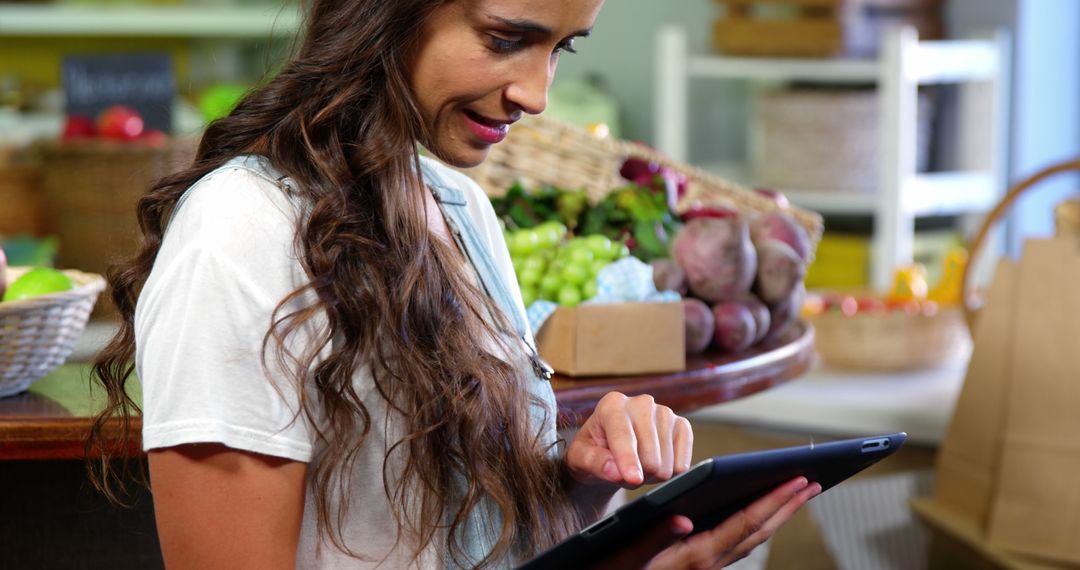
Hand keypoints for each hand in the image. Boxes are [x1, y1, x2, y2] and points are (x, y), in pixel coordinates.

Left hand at [565, 392, 692, 488]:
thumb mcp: (580, 459)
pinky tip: (654, 463)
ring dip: (650, 475)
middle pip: (650, 456)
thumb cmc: (592, 453)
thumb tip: (615, 471)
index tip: (633, 479)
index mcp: (612, 405)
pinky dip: (668, 472)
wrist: (609, 452)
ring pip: (666, 463)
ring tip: (636, 466)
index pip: (624, 435)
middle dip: (637, 474)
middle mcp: (641, 403)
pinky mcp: (682, 426)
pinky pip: (682, 464)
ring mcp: (665, 413)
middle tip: (623, 472)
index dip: (628, 460)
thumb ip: (594, 463)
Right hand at [644, 476, 821, 568]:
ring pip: (754, 539)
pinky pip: (741, 542)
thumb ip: (655, 538)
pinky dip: (758, 523)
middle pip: (759, 532)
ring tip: (797, 494)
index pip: (745, 523)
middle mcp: (709, 564)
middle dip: (787, 506)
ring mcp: (709, 567)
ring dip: (778, 515)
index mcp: (696, 557)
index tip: (799, 480)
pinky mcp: (703, 566)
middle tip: (813, 482)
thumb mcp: (627, 556)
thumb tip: (682, 517)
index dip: (774, 500)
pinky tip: (760, 513)